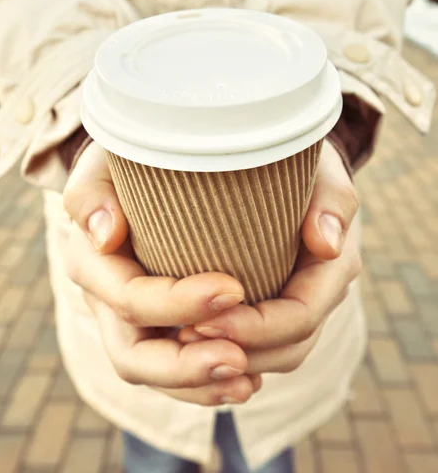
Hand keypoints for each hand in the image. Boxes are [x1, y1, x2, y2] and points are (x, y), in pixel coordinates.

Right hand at [63, 141, 261, 405]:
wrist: (147, 170)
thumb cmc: (137, 156)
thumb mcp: (115, 152)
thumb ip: (97, 185)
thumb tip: (105, 235)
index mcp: (91, 259)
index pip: (128, 298)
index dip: (178, 303)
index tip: (234, 288)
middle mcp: (106, 299)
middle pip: (133, 356)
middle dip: (185, 367)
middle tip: (239, 360)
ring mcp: (130, 320)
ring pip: (156, 375)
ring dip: (202, 385)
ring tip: (248, 380)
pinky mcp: (159, 329)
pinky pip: (176, 372)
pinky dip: (208, 383)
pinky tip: (246, 378)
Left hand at [179, 140, 360, 374]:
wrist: (293, 165)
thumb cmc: (301, 161)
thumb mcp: (319, 166)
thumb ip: (330, 198)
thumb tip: (327, 244)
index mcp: (334, 265)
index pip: (301, 316)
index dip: (255, 328)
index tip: (203, 320)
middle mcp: (320, 292)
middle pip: (288, 348)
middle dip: (238, 349)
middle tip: (183, 335)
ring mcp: (299, 302)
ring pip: (272, 354)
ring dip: (230, 354)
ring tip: (180, 339)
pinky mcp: (274, 303)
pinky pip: (258, 343)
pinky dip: (228, 347)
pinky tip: (190, 338)